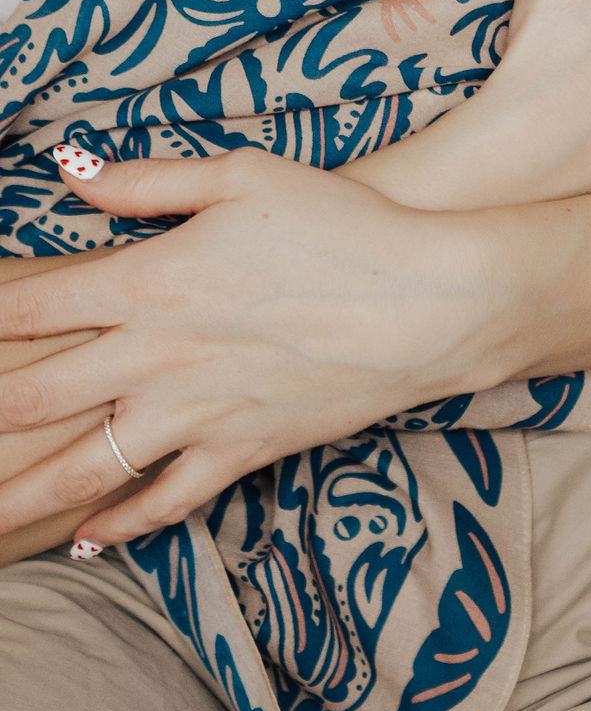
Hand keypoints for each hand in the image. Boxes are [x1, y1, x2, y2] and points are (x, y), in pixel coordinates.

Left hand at [0, 150, 491, 550]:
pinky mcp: (244, 451)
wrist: (430, 303)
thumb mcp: (245, 176)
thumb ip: (149, 181)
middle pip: (37, 396)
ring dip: (21, 494)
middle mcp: (159, 357)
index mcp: (151, 282)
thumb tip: (71, 173)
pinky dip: (122, 523)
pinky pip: (168, 499)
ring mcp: (199, 413)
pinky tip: (89, 537)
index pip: (34, 306)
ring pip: (86, 467)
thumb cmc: (343, 228)